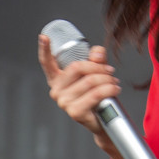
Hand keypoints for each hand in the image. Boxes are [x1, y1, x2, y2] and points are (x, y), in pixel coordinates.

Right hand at [37, 32, 123, 158]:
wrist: (104, 121)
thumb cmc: (98, 96)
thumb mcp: (97, 73)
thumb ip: (96, 59)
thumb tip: (97, 53)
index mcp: (57, 79)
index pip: (47, 63)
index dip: (44, 50)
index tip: (43, 37)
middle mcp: (57, 90)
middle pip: (77, 67)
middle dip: (98, 67)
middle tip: (110, 70)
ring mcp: (64, 102)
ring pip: (90, 81)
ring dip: (107, 78)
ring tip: (114, 81)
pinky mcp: (75, 112)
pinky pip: (96, 94)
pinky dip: (109, 89)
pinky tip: (115, 89)